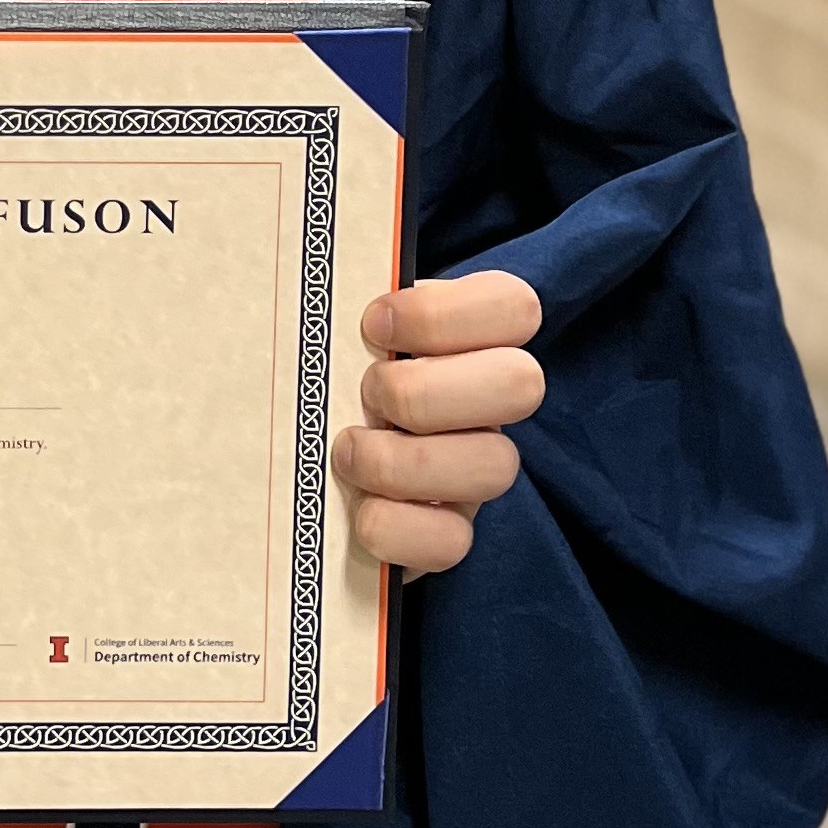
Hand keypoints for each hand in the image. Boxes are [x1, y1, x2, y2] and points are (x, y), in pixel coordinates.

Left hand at [335, 271, 545, 575]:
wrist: (305, 453)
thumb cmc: (326, 371)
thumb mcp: (335, 326)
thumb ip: (342, 304)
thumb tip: (313, 286)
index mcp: (471, 334)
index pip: (514, 306)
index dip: (444, 314)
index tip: (373, 323)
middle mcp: (489, 400)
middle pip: (522, 384)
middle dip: (425, 391)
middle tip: (367, 393)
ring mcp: (477, 468)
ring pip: (495, 466)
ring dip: (402, 461)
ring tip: (348, 450)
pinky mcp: (450, 532)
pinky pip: (453, 541)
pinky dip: (395, 527)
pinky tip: (359, 508)